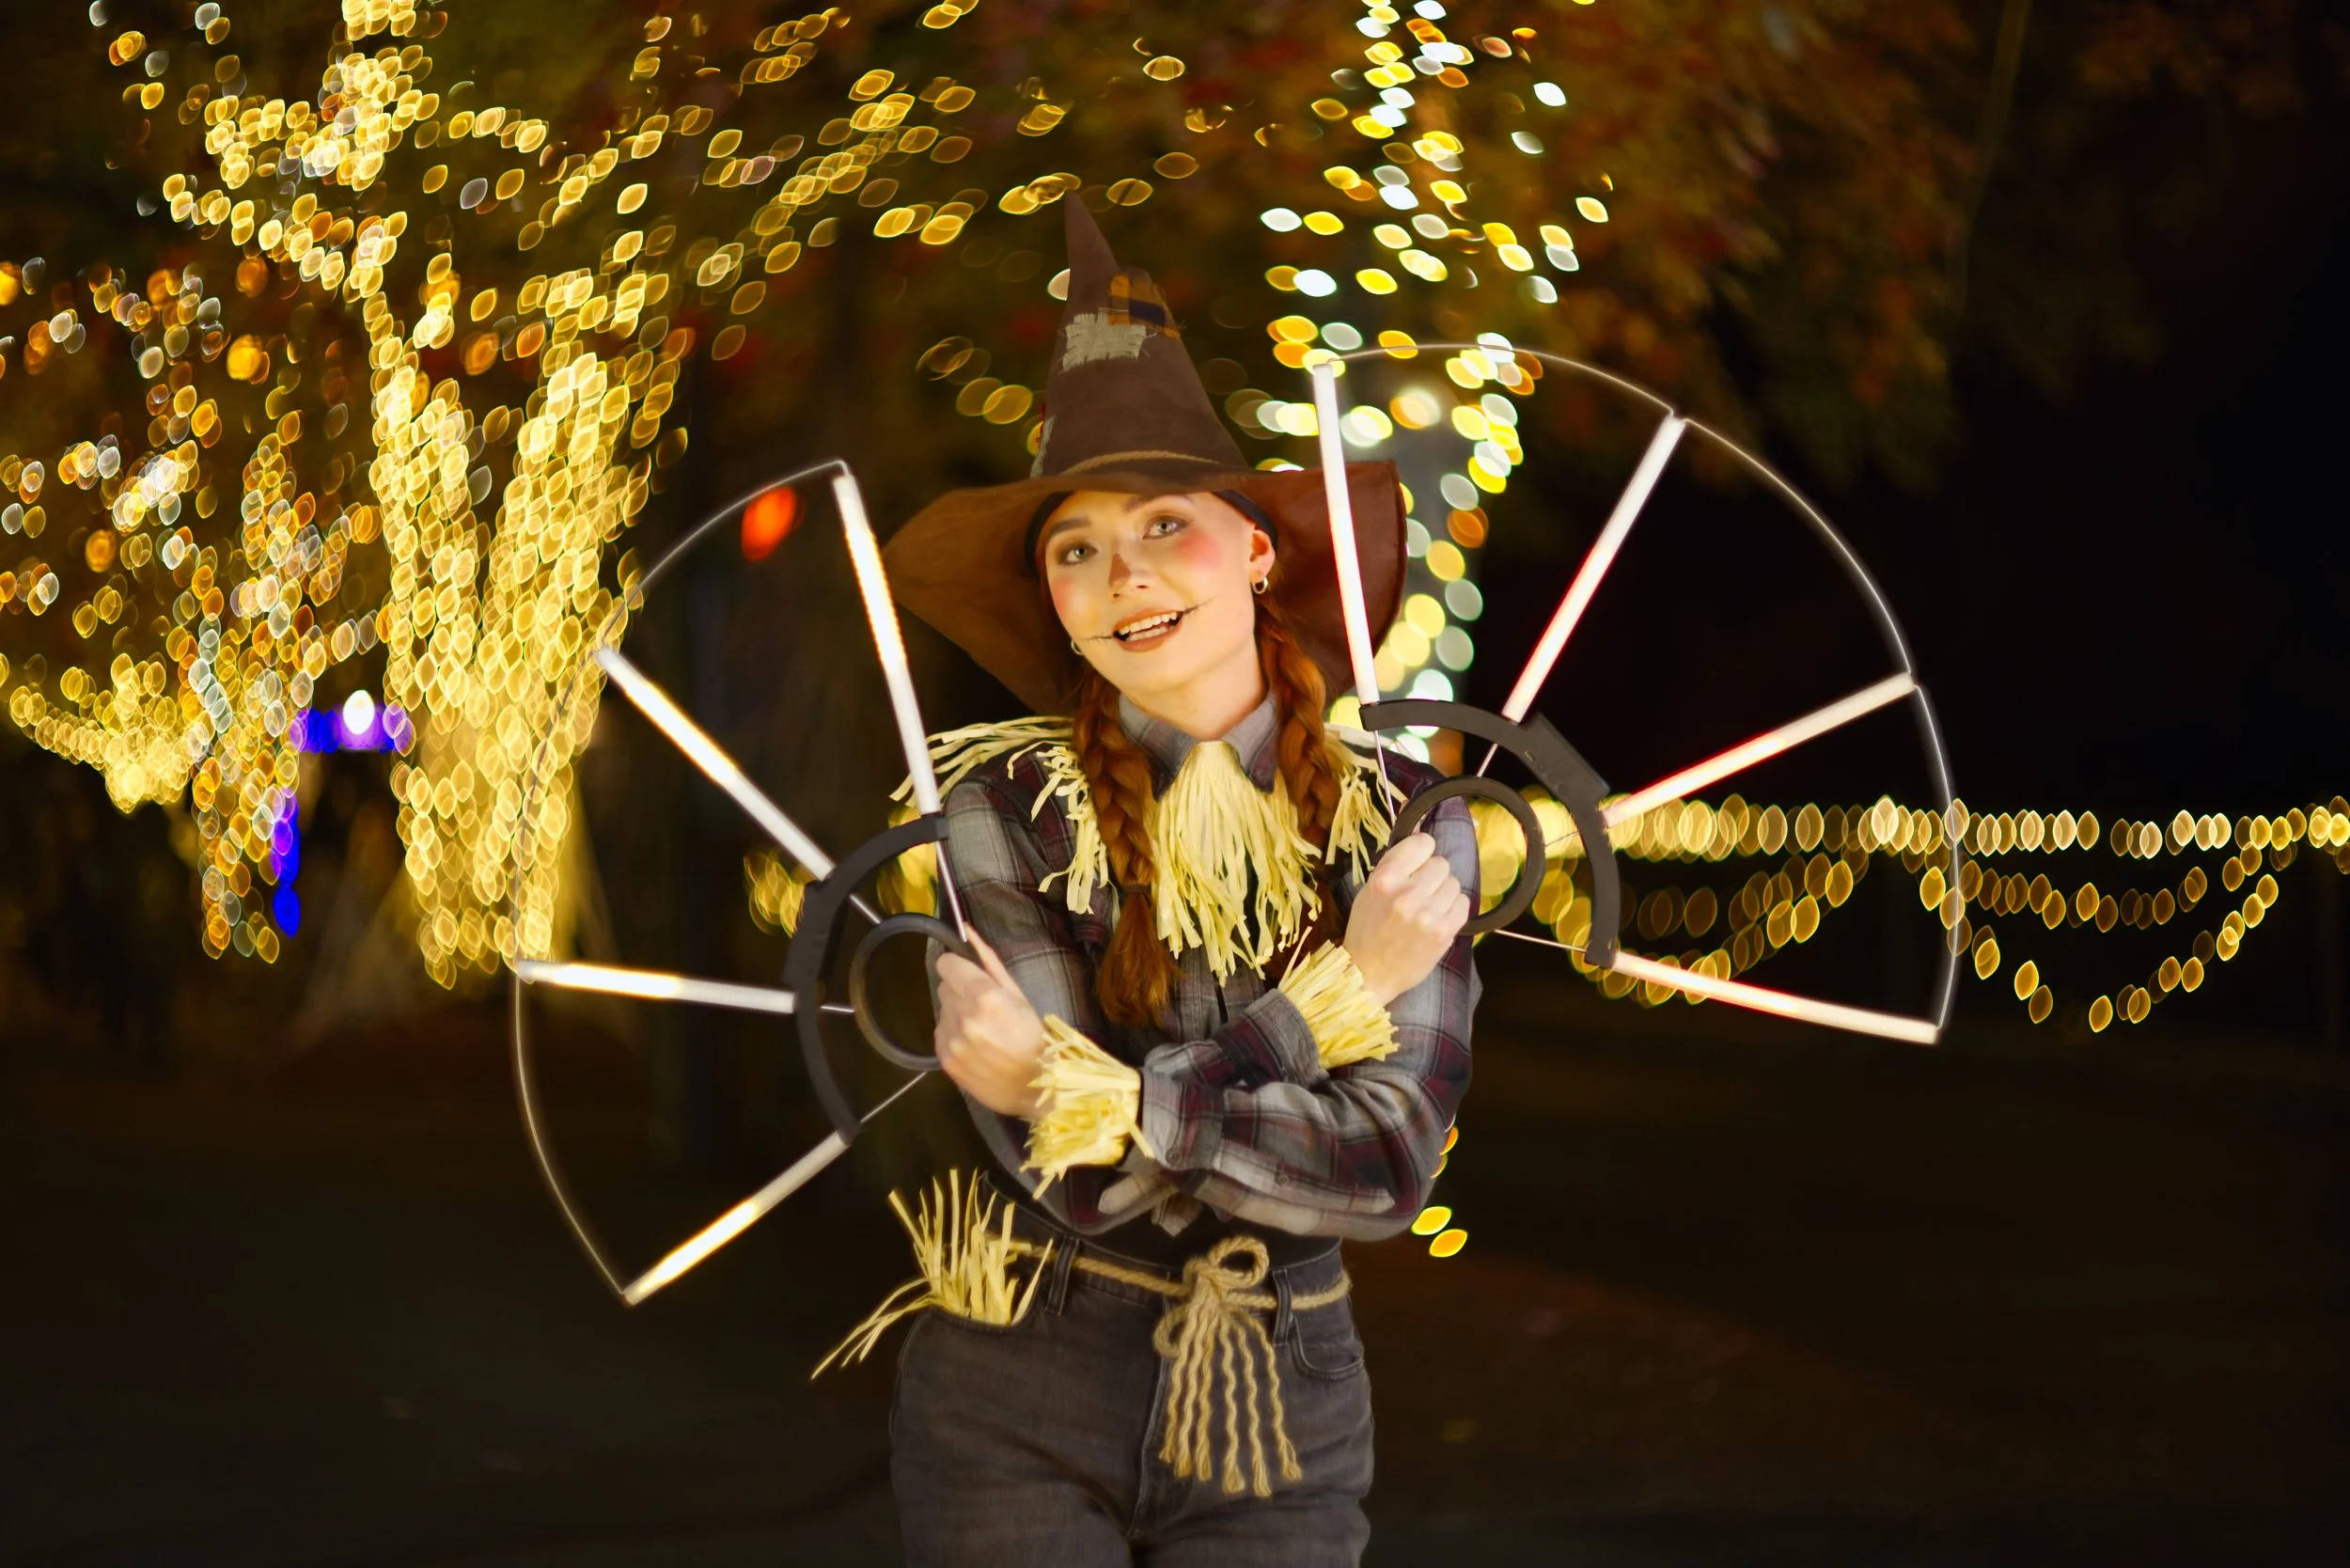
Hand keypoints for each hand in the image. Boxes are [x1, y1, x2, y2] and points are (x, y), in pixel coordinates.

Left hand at [934, 934, 1045, 1118]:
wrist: (1036, 1088)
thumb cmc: (1033, 1038)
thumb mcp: (1019, 994)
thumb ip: (989, 961)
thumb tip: (967, 930)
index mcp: (984, 996)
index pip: (946, 964)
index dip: (958, 967)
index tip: (969, 976)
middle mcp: (963, 1016)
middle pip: (944, 987)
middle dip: (961, 992)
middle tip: (984, 1008)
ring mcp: (951, 1040)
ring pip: (942, 1011)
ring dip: (957, 1015)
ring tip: (982, 1032)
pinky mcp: (944, 1059)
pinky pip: (940, 1033)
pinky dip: (954, 1035)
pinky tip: (975, 1046)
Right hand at [1341, 831, 1469, 1005]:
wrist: (1368, 974)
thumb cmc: (1367, 931)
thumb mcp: (1369, 891)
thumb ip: (1395, 866)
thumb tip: (1422, 837)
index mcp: (1385, 879)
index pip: (1422, 843)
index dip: (1422, 851)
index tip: (1418, 863)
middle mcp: (1407, 893)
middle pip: (1441, 863)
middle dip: (1433, 875)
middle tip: (1421, 891)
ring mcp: (1428, 913)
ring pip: (1454, 883)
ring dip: (1444, 892)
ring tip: (1429, 907)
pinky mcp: (1444, 932)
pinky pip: (1463, 903)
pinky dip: (1454, 908)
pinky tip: (1439, 917)